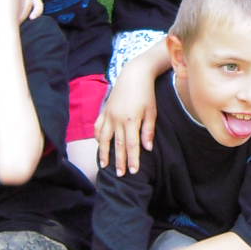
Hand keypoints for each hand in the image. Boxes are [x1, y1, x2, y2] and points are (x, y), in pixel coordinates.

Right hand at [96, 60, 158, 176]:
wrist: (134, 74)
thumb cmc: (146, 93)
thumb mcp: (152, 111)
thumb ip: (148, 130)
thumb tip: (147, 148)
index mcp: (131, 120)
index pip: (131, 145)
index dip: (132, 160)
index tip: (133, 172)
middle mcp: (117, 119)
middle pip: (117, 145)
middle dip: (118, 161)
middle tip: (119, 175)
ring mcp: (109, 115)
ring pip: (104, 138)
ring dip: (104, 152)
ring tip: (104, 165)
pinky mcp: (104, 110)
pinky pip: (98, 126)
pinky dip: (98, 136)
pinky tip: (99, 144)